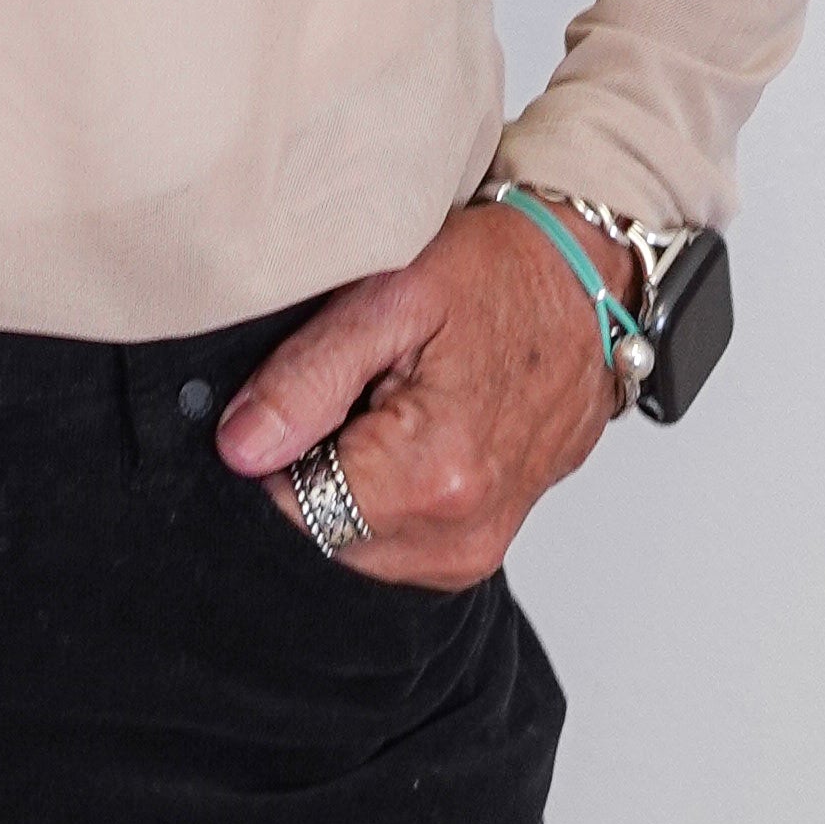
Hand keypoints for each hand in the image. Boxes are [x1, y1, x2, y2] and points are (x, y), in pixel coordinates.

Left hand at [213, 198, 615, 586]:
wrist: (585, 283)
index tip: (306, 391)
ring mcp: (478, 549)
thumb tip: (240, 451)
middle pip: (323, 530)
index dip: (277, 445)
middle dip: (316, 465)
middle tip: (355, 387)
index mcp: (433, 474)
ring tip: (388, 403)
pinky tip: (410, 431)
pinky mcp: (482, 547)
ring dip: (351, 482)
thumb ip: (308, 378)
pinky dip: (385, 495)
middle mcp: (460, 533)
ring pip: (356, 542)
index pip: (292, 505)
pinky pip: (395, 542)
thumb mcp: (389, 296)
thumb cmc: (494, 274)